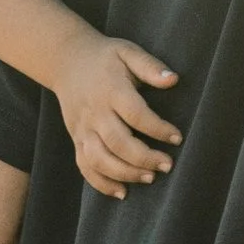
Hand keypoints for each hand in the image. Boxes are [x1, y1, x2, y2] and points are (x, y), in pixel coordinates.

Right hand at [51, 31, 181, 199]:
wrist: (66, 61)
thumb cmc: (105, 57)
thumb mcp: (128, 51)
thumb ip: (150, 66)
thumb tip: (173, 80)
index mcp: (111, 90)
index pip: (135, 114)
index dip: (158, 129)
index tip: (177, 137)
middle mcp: (95, 112)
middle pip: (117, 142)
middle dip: (144, 158)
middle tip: (167, 165)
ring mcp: (82, 129)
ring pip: (99, 159)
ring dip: (125, 173)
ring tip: (149, 178)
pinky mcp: (76, 139)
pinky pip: (84, 166)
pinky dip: (101, 183)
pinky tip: (122, 192)